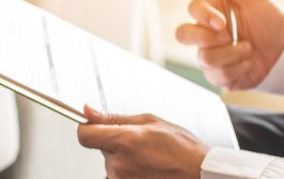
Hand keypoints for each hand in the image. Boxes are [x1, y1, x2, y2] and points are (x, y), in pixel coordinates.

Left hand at [77, 106, 209, 178]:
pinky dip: (129, 169)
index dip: (88, 128)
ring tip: (148, 156)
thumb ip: (114, 118)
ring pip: (110, 161)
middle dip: (114, 142)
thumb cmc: (182, 149)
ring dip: (122, 157)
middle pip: (100, 147)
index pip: (84, 135)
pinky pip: (118, 173)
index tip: (95, 126)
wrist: (200, 174)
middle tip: (140, 142)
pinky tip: (147, 166)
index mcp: (124, 141)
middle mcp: (119, 164)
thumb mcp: (150, 122)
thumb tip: (88, 112)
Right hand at [176, 0, 283, 89]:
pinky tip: (249, 63)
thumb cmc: (271, 22)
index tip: (223, 22)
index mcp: (212, 13)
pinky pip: (217, 75)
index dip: (204, 17)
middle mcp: (206, 35)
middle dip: (205, 38)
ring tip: (249, 50)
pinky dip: (238, 68)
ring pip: (204, 57)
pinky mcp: (218, 75)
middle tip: (228, 37)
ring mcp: (210, 55)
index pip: (193, 10)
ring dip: (232, 54)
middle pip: (182, 34)